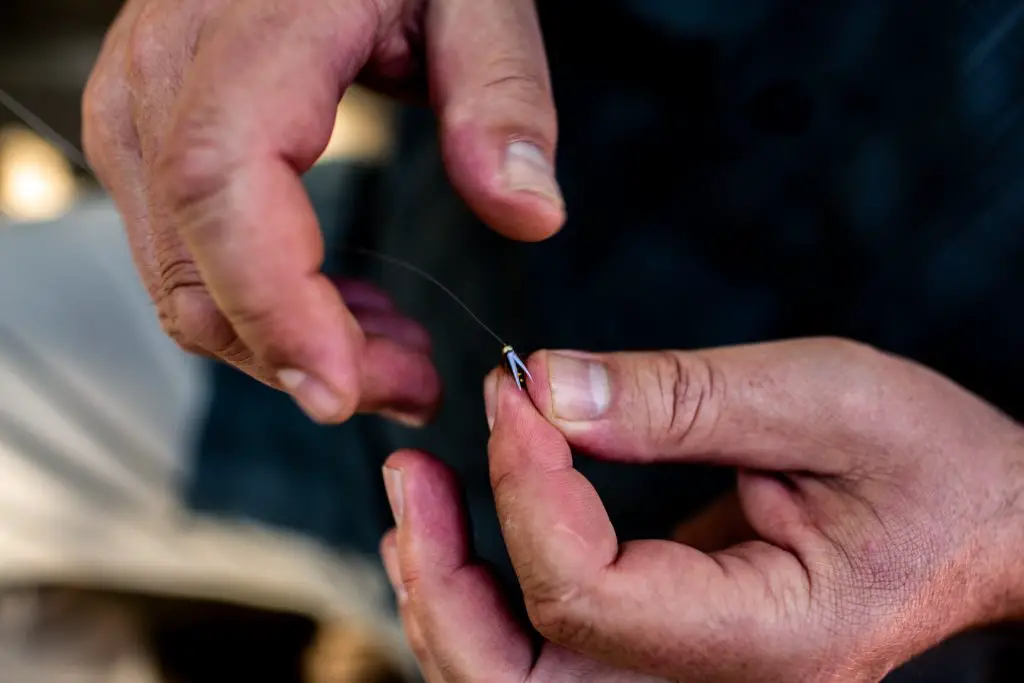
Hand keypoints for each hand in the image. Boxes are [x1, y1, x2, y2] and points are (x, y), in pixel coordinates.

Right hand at [82, 0, 562, 423]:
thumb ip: (501, 94)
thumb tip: (529, 213)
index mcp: (248, 30)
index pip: (223, 184)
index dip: (274, 304)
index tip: (345, 392)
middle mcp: (164, 73)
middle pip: (194, 264)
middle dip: (301, 356)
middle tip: (415, 388)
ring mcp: (142, 107)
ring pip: (182, 279)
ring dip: (286, 343)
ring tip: (399, 358)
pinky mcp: (146, 135)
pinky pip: (186, 255)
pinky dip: (263, 308)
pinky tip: (345, 315)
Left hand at [380, 338, 1023, 681]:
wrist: (973, 523)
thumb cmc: (923, 460)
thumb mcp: (824, 399)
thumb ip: (680, 398)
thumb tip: (543, 387)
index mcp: (766, 642)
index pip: (590, 597)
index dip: (528, 488)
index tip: (513, 388)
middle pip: (517, 682)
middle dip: (444, 580)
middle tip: (412, 473)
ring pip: (511, 680)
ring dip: (445, 591)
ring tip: (420, 496)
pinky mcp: (662, 657)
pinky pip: (538, 651)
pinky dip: (482, 594)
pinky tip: (459, 529)